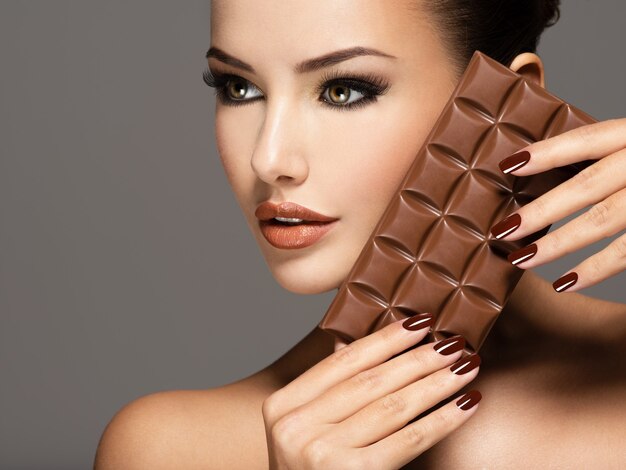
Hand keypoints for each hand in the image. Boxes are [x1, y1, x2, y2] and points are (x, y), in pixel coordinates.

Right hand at [262, 313, 480, 469]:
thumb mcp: (303, 429)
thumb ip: (325, 389)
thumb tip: (355, 343)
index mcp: (282, 406)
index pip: (343, 361)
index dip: (385, 339)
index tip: (419, 322)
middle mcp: (296, 427)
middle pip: (371, 381)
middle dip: (418, 358)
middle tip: (454, 342)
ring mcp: (322, 453)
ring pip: (393, 406)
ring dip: (436, 383)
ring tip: (466, 366)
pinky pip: (409, 441)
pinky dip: (442, 420)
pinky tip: (466, 403)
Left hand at [490, 118, 625, 292]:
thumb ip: (611, 155)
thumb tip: (553, 178)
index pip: (588, 139)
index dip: (547, 152)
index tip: (507, 166)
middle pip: (590, 184)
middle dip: (541, 210)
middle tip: (500, 230)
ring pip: (608, 220)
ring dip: (560, 244)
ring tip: (521, 260)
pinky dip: (598, 269)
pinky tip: (565, 283)